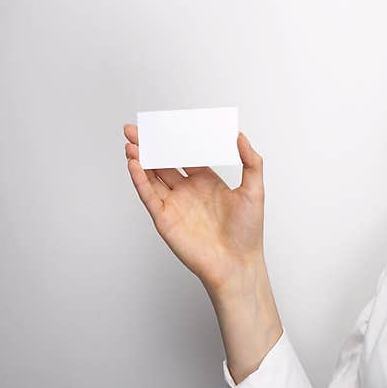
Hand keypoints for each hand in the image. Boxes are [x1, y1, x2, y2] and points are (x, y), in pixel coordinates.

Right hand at [123, 124, 265, 294]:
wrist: (237, 263)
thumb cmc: (248, 232)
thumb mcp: (254, 190)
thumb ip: (251, 161)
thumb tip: (241, 136)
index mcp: (206, 181)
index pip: (185, 154)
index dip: (174, 139)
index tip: (166, 123)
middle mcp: (187, 191)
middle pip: (163, 162)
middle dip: (149, 145)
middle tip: (135, 129)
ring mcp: (174, 204)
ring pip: (151, 176)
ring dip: (140, 159)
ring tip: (131, 143)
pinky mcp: (164, 219)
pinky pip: (148, 195)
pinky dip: (139, 179)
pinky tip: (134, 163)